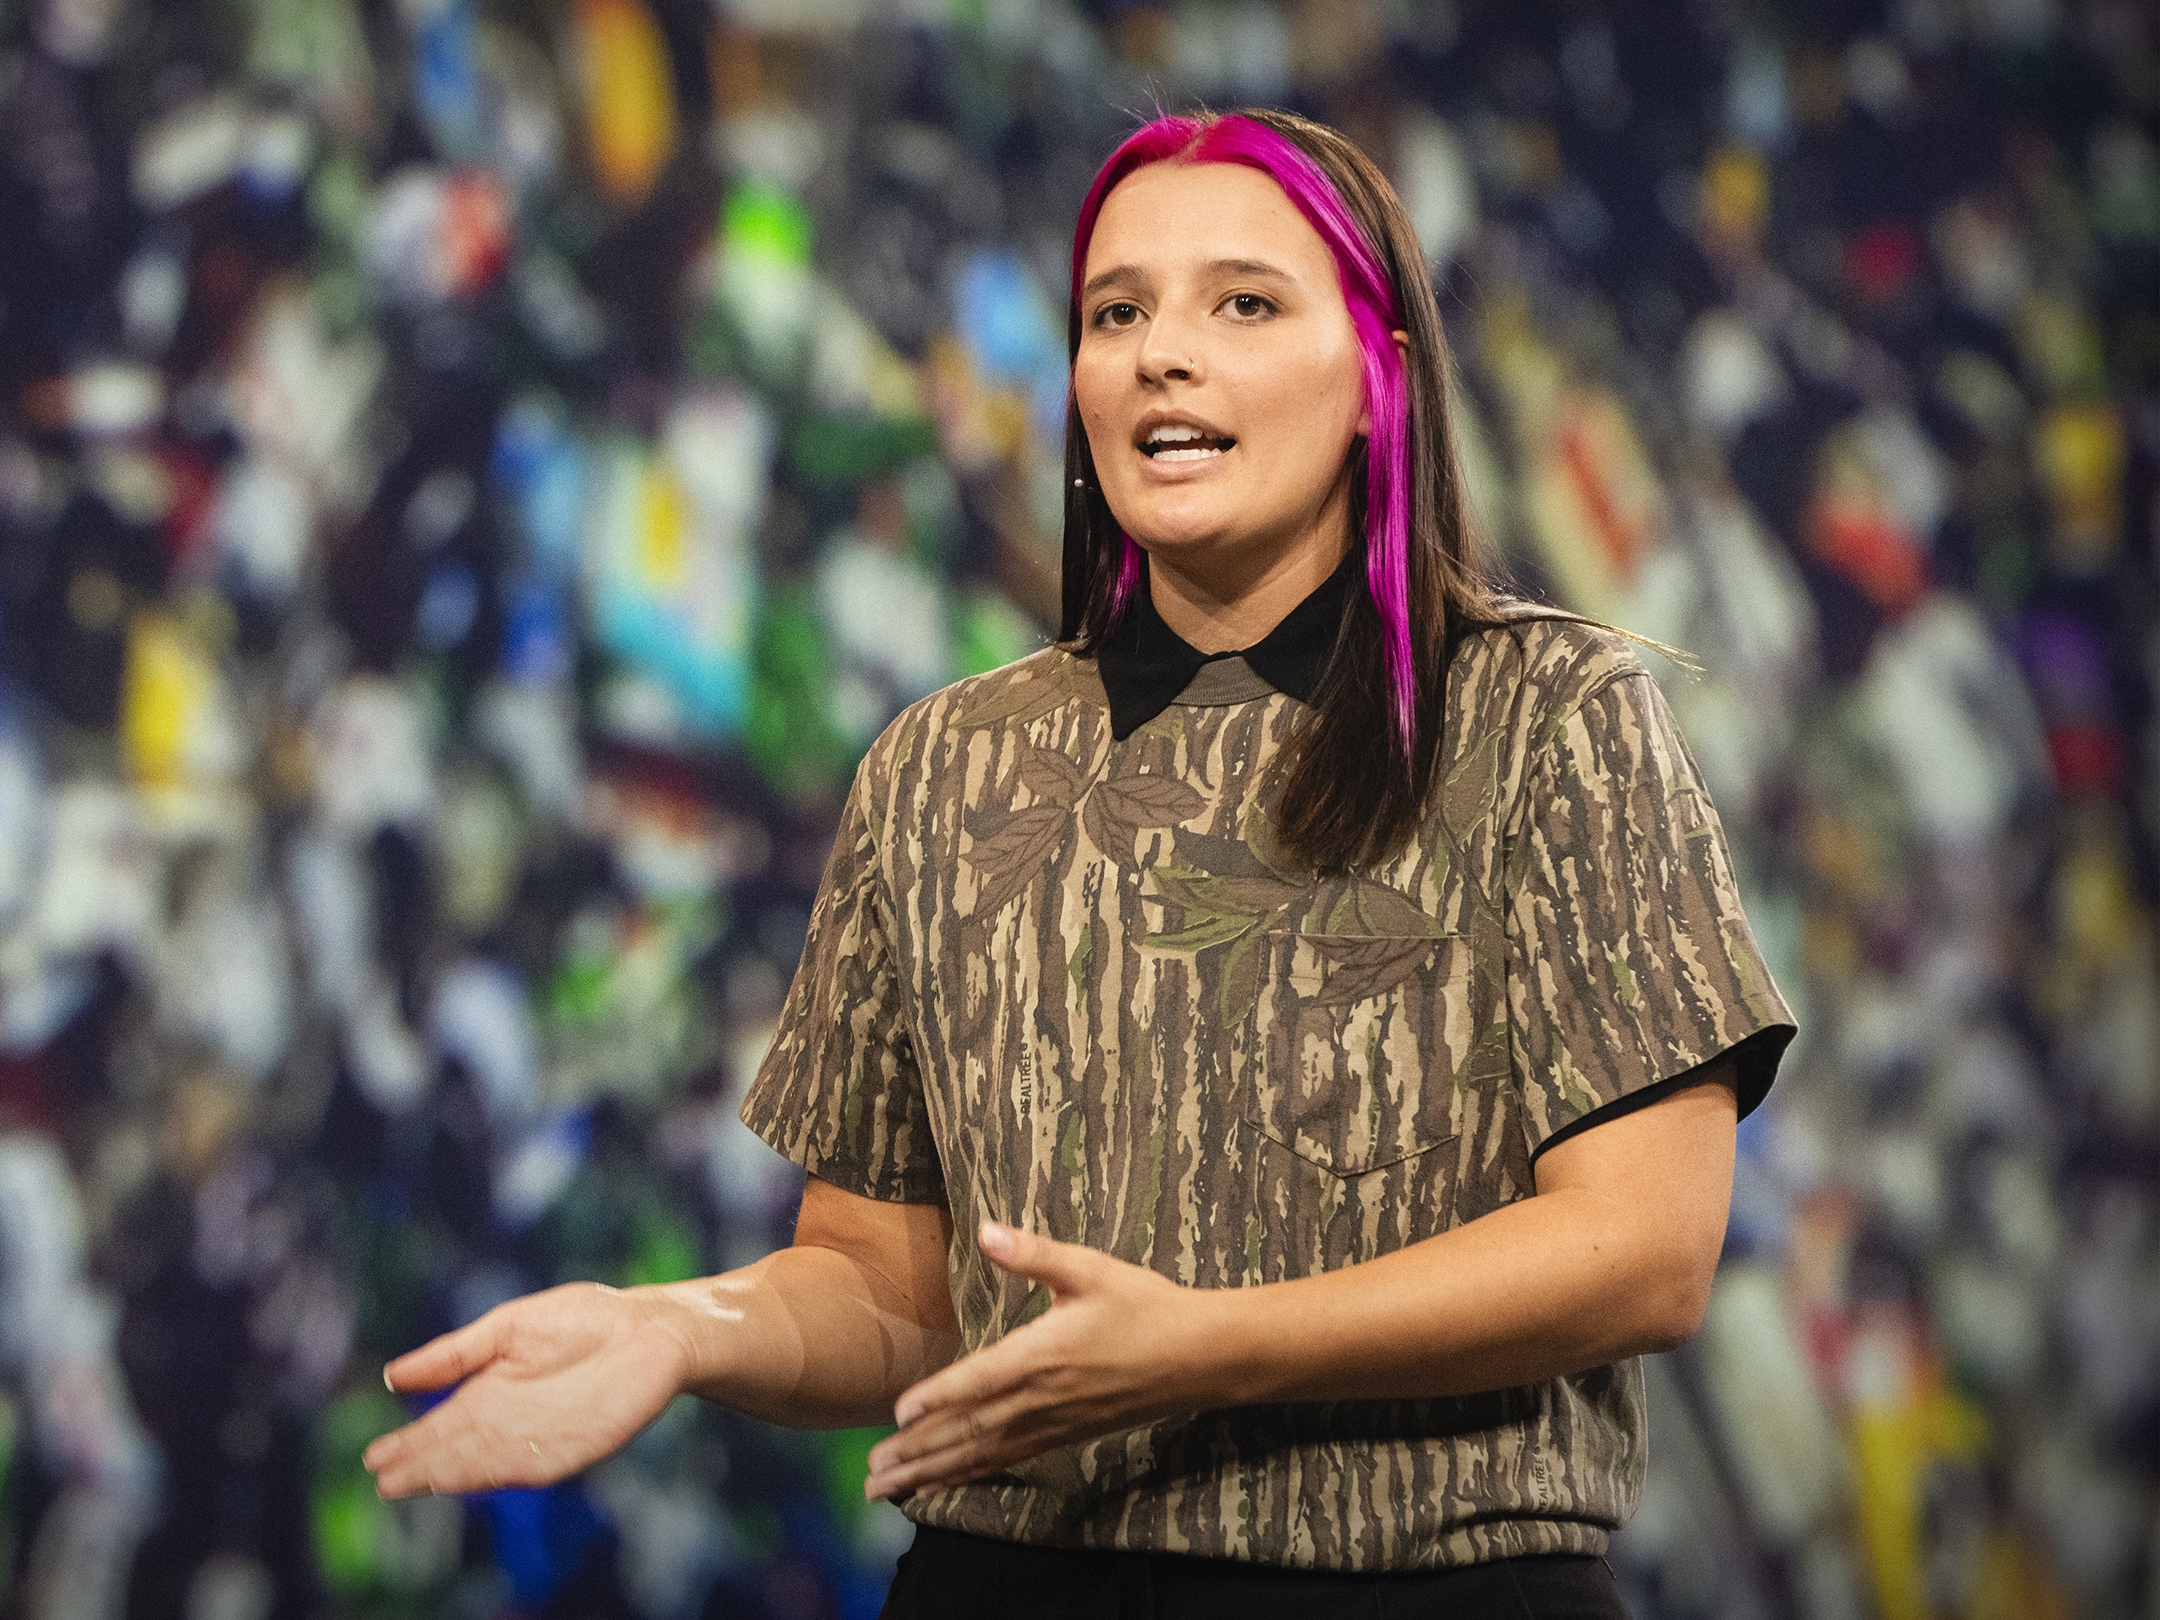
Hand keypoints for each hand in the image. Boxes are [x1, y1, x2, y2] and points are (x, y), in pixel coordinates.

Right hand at [364, 1282, 693, 1499]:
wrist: (650, 1327)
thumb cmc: (583, 1320)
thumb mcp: (508, 1329)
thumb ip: (456, 1354)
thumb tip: (392, 1376)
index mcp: (490, 1393)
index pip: (441, 1426)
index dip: (410, 1443)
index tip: (373, 1459)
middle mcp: (511, 1423)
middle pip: (459, 1450)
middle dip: (423, 1465)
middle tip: (384, 1480)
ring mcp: (543, 1436)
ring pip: (489, 1462)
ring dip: (455, 1473)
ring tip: (418, 1480)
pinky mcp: (578, 1444)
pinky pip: (534, 1462)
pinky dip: (504, 1469)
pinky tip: (477, 1474)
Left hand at [862, 1223, 1222, 1500]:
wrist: (1200, 1356)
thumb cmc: (1145, 1306)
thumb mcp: (1091, 1269)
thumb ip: (1034, 1254)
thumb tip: (987, 1231)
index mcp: (1044, 1354)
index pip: (980, 1380)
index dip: (938, 1397)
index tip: (897, 1414)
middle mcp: (1042, 1397)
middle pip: (969, 1431)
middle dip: (918, 1454)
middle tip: (871, 1475)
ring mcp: (1053, 1423)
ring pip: (983, 1454)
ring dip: (932, 1474)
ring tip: (887, 1490)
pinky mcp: (1065, 1435)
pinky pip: (1007, 1461)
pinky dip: (969, 1476)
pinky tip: (943, 1484)